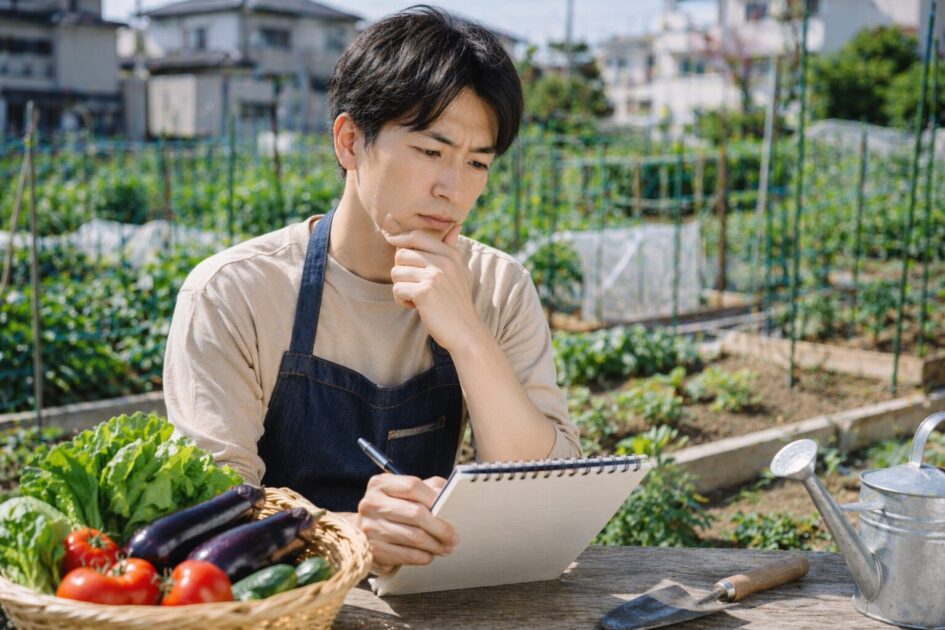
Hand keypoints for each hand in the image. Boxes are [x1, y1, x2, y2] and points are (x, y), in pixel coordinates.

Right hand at [357, 474, 457, 575]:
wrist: (361, 532)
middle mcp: (371, 504)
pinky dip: (424, 557)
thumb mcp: (405, 492)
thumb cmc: (391, 509)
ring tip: (445, 547)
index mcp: (380, 484)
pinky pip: (407, 555)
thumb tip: (448, 493)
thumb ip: (428, 487)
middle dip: (441, 528)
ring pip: (414, 537)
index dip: (434, 497)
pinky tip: (429, 555)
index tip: (450, 508)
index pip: (412, 486)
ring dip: (435, 545)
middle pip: (416, 514)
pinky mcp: (373, 550)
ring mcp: (370, 528)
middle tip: (454, 537)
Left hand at [386, 226, 485, 352]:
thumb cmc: (458, 302)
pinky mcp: (424, 293)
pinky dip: (401, 300)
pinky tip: (415, 306)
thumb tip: (454, 226)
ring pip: (397, 272)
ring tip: (415, 297)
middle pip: (402, 254)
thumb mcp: (461, 272)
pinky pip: (397, 289)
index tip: (392, 242)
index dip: (401, 238)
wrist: (466, 332)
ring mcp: (435, 277)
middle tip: (413, 284)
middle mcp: (444, 262)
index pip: (417, 236)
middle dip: (401, 270)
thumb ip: (452, 249)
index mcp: (451, 255)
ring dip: (401, 287)